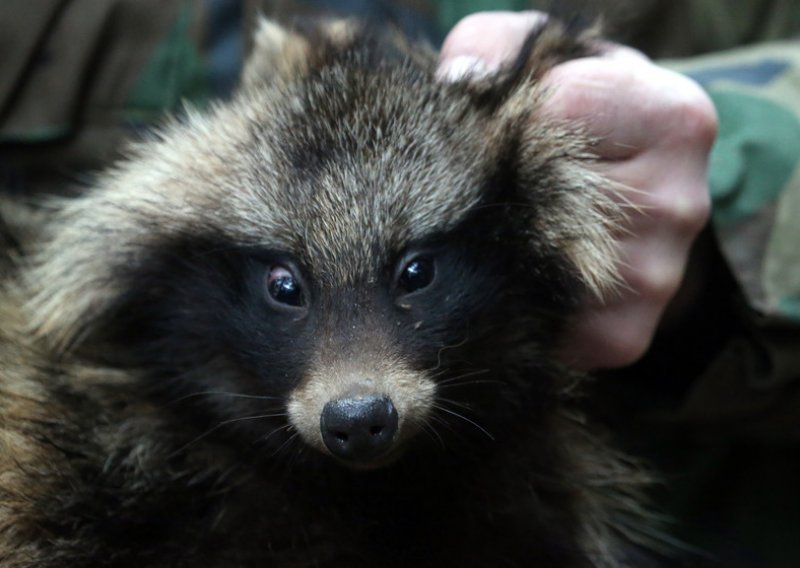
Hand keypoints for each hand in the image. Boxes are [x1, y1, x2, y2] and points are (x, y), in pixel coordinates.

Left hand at [438, 12, 716, 369]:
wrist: (626, 190)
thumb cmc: (577, 117)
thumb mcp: (549, 59)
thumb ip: (498, 47)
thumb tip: (461, 82)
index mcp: (674, 121)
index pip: (557, 114)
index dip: (507, 119)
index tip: (505, 125)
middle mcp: (680, 206)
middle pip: (538, 202)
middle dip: (495, 193)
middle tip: (487, 187)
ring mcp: (656, 281)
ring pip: (530, 270)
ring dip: (496, 251)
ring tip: (502, 227)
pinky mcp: (623, 338)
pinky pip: (540, 328)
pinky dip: (511, 304)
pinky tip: (515, 275)